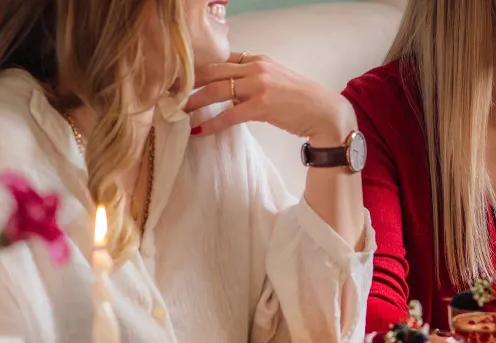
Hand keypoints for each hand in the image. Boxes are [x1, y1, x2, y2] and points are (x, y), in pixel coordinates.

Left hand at [186, 52, 354, 145]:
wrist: (325, 113)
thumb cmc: (301, 101)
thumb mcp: (275, 81)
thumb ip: (251, 81)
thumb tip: (228, 93)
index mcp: (258, 59)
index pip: (220, 60)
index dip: (197, 70)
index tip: (180, 80)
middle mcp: (256, 67)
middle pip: (212, 72)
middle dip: (188, 83)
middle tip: (170, 94)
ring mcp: (259, 84)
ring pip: (216, 90)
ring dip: (194, 102)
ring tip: (178, 111)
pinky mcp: (263, 105)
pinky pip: (229, 114)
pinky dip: (212, 123)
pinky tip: (199, 131)